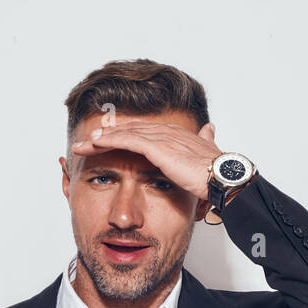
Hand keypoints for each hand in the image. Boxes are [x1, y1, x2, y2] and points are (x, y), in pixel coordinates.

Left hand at [70, 121, 221, 201]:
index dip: (124, 136)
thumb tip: (209, 128)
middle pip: (130, 131)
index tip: (109, 140)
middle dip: (107, 135)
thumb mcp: (208, 154)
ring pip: (124, 133)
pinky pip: (127, 140)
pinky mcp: (157, 147)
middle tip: (88, 140)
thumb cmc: (217, 173)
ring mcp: (162, 138)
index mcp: (176, 136)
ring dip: (101, 137)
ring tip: (83, 142)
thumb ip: (205, 141)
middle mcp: (167, 133)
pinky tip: (95, 142)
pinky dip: (109, 140)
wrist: (224, 178)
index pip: (144, 133)